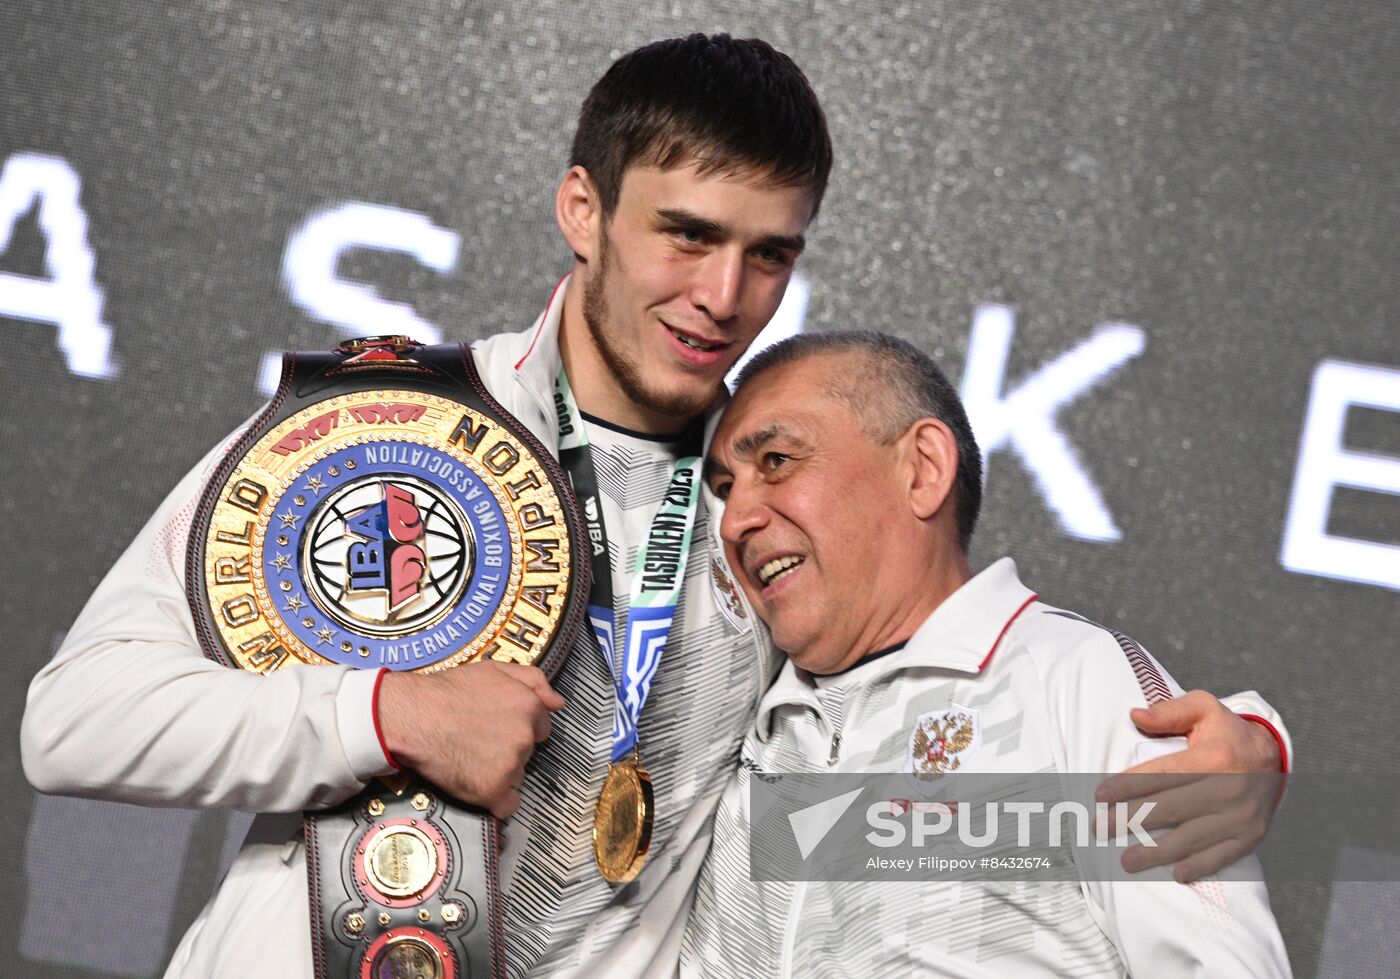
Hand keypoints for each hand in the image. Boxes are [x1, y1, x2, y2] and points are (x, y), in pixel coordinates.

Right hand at [377, 660, 565, 818]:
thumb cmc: (447, 691)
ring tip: (471, 759)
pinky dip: (495, 801)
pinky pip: (507, 806)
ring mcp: (510, 765)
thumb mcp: (494, 670)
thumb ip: (533, 680)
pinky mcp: (492, 791)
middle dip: (509, 750)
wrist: (411, 716)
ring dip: (500, 773)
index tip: (498, 729)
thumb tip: (559, 703)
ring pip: (517, 777)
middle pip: (528, 753)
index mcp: (530, 707)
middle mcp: (525, 737)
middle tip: (479, 741)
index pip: (542, 728)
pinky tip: (476, 785)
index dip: (519, 729)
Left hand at [1095, 690, 1284, 882]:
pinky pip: (1222, 855)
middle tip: (1100, 829)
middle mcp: (1229, 788)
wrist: (1275, 757)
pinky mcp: (1251, 835)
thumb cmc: (1227, 733)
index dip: (1129, 785)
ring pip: (1192, 837)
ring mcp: (1241, 816)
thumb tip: (1135, 715)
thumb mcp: (1204, 708)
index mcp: (1215, 757)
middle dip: (1132, 820)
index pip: (1164, 774)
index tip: (1100, 795)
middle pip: (1171, 808)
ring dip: (1157, 851)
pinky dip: (1199, 866)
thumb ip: (1170, 711)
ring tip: (1127, 860)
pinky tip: (1176, 874)